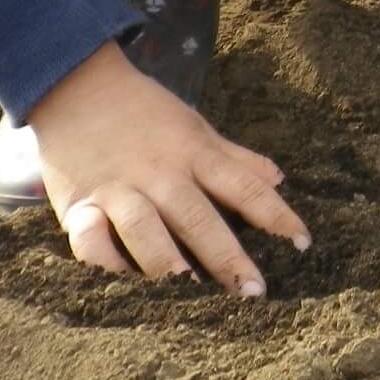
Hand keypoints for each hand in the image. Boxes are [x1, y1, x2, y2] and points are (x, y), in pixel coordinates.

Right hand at [29, 42, 309, 293]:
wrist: (77, 86)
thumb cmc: (145, 112)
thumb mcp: (196, 126)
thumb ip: (235, 158)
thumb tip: (279, 179)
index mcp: (195, 153)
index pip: (244, 187)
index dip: (276, 215)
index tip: (302, 244)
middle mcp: (161, 174)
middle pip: (198, 216)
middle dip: (226, 255)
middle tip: (252, 292)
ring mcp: (118, 190)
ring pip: (145, 229)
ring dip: (166, 261)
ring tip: (189, 293)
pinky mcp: (78, 205)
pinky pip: (90, 240)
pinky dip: (105, 263)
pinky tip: (123, 288)